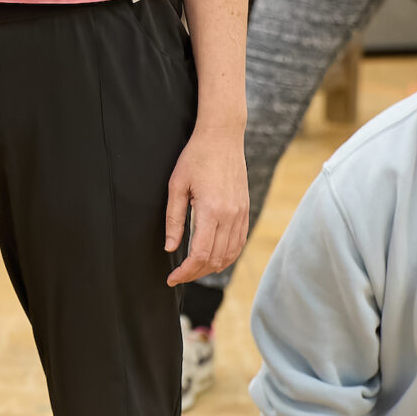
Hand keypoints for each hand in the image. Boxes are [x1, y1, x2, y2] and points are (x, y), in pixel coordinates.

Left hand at [165, 127, 248, 285]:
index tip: (172, 278)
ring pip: (230, 254)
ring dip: (211, 268)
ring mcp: (241, 214)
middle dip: (195, 273)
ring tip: (193, 270)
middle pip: (215, 259)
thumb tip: (171, 248)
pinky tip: (214, 258)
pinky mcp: (245, 210)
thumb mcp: (177, 186)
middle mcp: (230, 216)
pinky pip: (239, 242)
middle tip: (179, 276)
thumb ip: (174, 219)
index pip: (200, 254)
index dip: (185, 272)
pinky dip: (227, 256)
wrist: (223, 137)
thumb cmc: (196, 157)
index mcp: (211, 210)